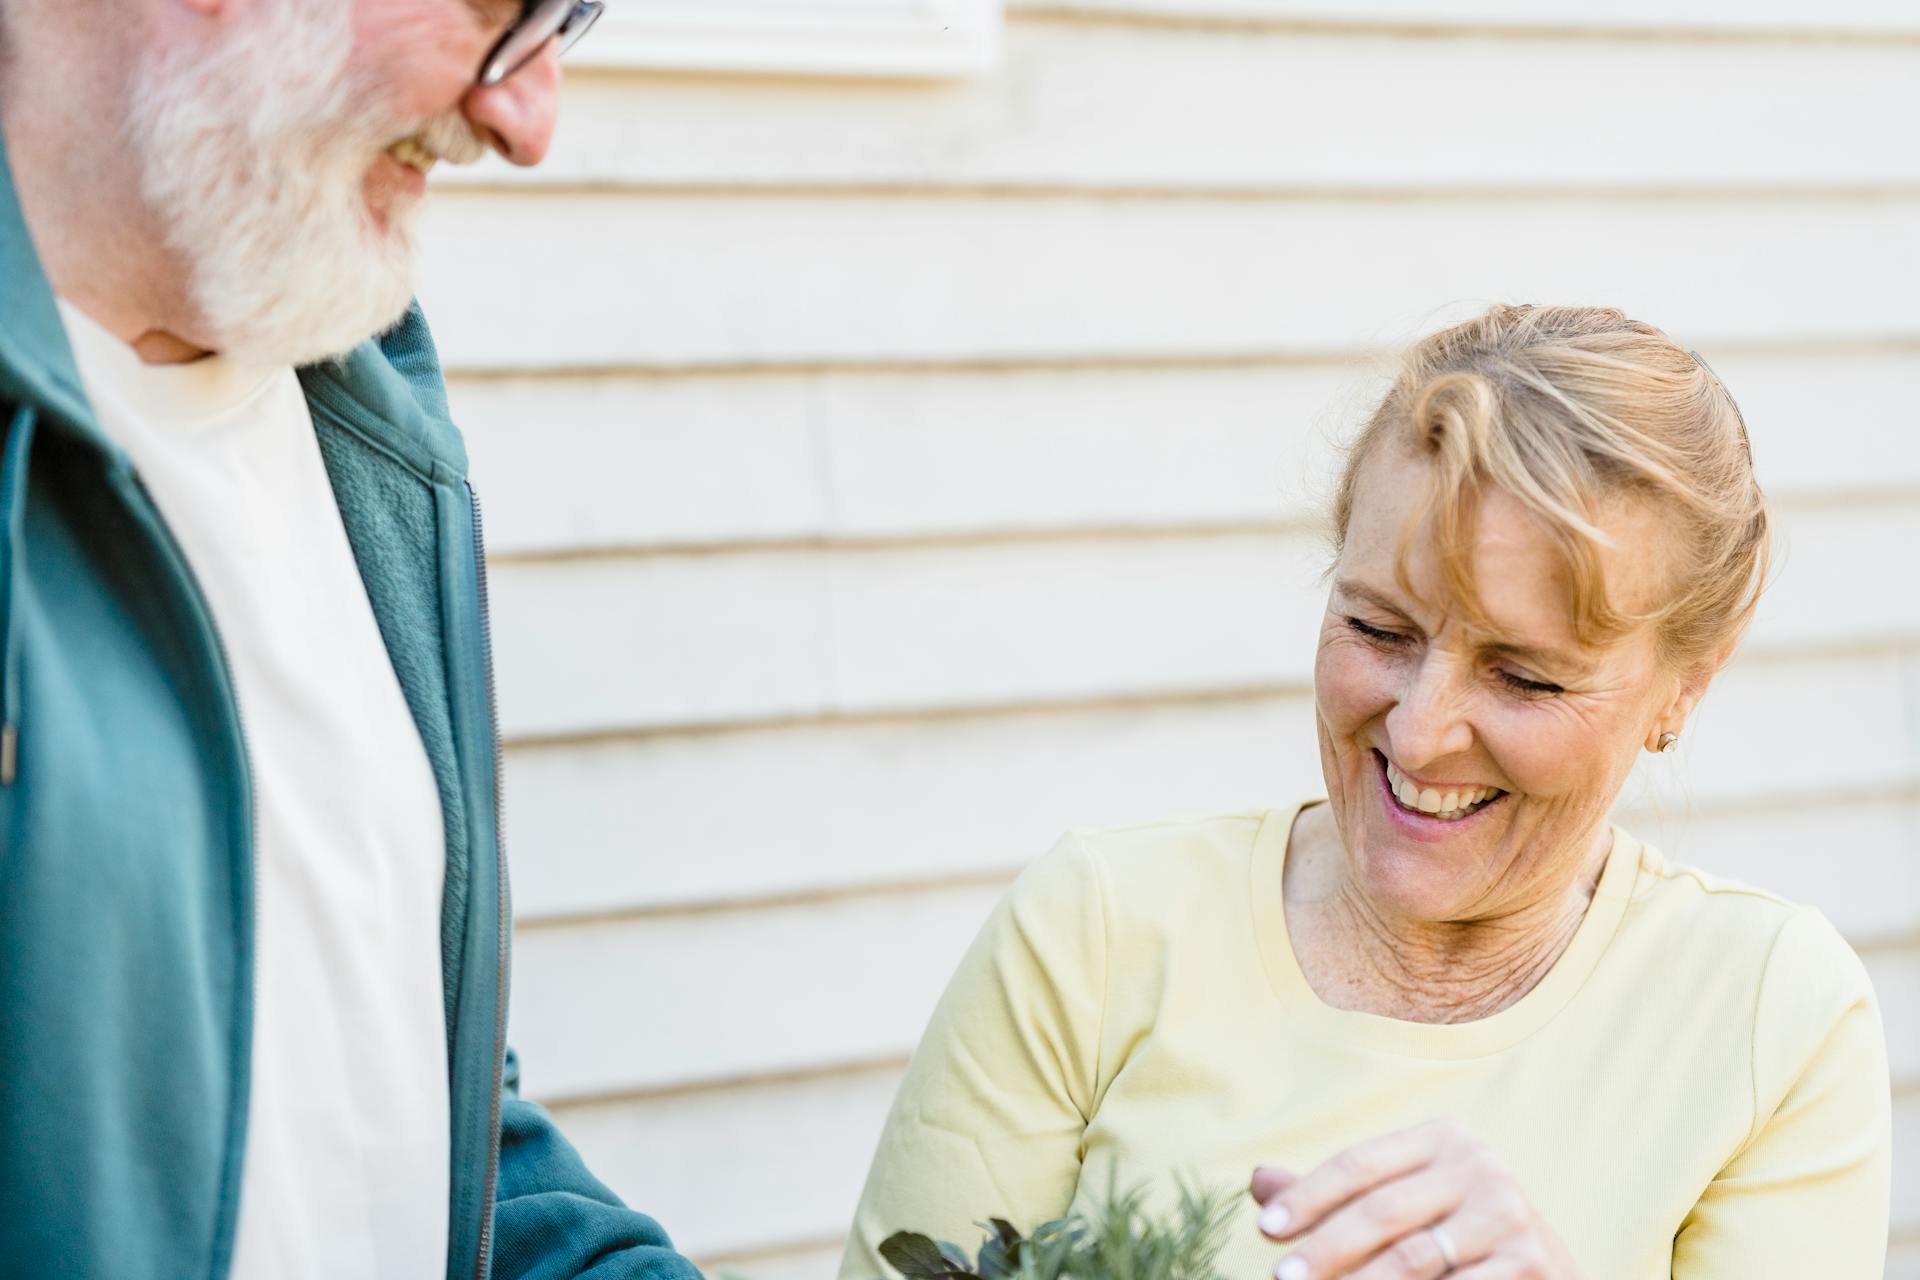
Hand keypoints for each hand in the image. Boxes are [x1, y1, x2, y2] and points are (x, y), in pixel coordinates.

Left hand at [1249, 1118, 1582, 1279]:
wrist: (1542, 1266)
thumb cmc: (1451, 1229)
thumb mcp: (1399, 1200)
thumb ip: (1334, 1196)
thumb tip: (1258, 1180)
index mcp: (1442, 1138)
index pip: (1359, 1164)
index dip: (1309, 1196)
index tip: (1266, 1230)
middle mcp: (1479, 1166)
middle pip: (1382, 1210)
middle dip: (1326, 1249)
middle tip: (1282, 1278)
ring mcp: (1508, 1214)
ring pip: (1413, 1258)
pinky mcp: (1530, 1262)